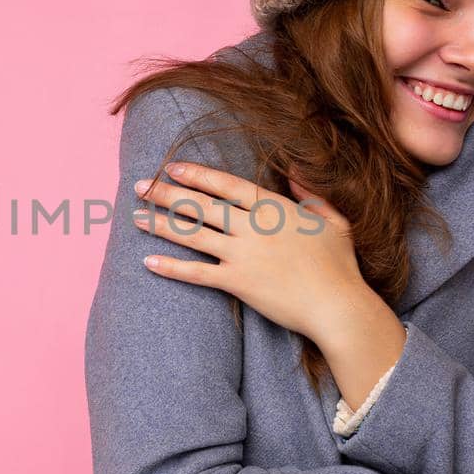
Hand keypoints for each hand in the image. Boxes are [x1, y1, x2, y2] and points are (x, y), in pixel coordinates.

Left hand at [131, 161, 372, 342]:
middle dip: (166, 194)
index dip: (197, 174)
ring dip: (160, 225)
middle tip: (139, 186)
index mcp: (274, 208)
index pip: (226, 185)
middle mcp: (253, 227)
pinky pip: (197, 273)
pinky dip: (171, 267)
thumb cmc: (339, 266)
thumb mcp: (333, 221)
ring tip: (134, 217)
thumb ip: (312, 196)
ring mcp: (243, 254)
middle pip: (201, 205)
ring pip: (193, 234)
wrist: (337, 306)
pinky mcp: (237, 283)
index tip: (173, 167)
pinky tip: (148, 262)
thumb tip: (295, 174)